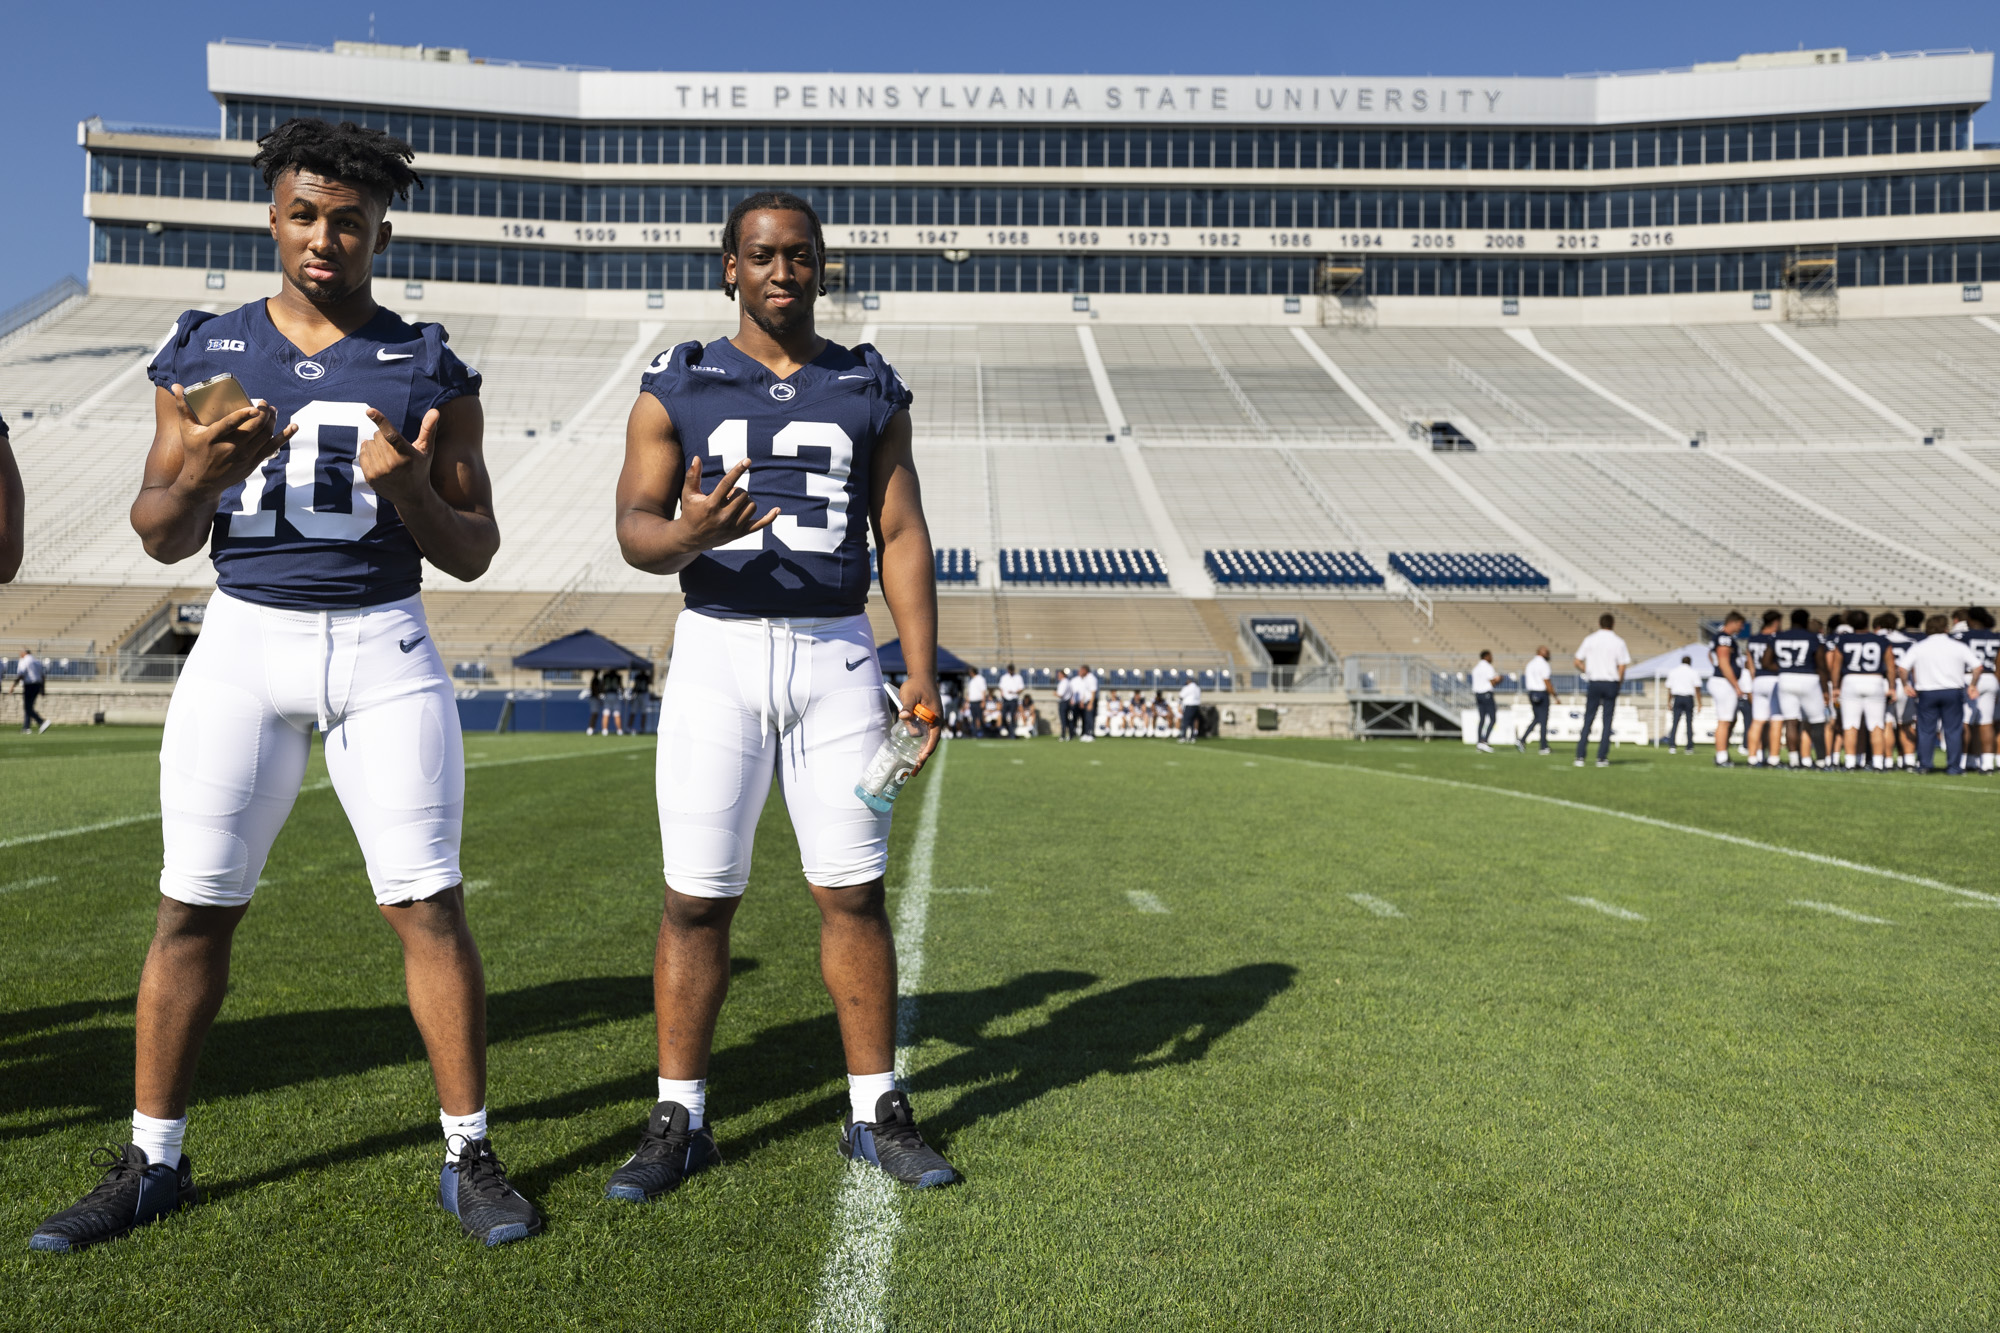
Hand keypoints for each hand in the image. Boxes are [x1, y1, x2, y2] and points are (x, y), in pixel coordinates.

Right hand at [169, 385, 290, 495]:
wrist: (202, 482)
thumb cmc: (194, 452)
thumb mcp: (186, 431)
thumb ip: (182, 407)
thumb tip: (175, 386)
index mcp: (213, 438)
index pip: (231, 425)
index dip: (244, 415)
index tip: (255, 407)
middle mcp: (230, 448)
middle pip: (254, 428)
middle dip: (264, 413)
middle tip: (264, 403)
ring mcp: (244, 456)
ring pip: (265, 436)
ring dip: (272, 421)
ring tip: (272, 410)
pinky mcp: (253, 463)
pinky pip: (272, 448)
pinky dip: (284, 436)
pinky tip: (293, 426)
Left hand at [360, 407, 438, 508]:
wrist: (411, 496)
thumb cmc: (420, 467)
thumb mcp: (426, 450)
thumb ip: (428, 429)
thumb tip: (435, 410)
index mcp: (407, 455)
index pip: (391, 435)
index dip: (380, 421)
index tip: (369, 410)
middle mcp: (392, 464)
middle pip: (378, 436)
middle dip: (383, 437)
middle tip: (394, 448)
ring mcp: (380, 472)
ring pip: (368, 443)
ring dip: (375, 445)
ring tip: (387, 455)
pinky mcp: (370, 477)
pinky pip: (362, 453)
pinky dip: (368, 452)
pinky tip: (378, 459)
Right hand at [678, 457, 778, 550]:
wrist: (692, 539)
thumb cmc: (690, 512)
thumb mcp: (688, 494)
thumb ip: (693, 476)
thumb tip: (697, 458)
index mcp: (711, 505)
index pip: (727, 484)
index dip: (738, 471)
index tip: (748, 460)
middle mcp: (723, 517)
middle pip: (743, 494)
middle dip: (737, 491)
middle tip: (728, 497)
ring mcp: (733, 527)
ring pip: (751, 506)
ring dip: (745, 501)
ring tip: (733, 505)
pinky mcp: (740, 533)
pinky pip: (759, 525)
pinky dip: (769, 517)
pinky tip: (777, 509)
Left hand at [900, 675, 942, 770]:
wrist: (921, 676)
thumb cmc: (917, 685)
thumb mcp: (910, 694)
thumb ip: (907, 706)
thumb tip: (903, 715)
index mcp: (935, 717)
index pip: (934, 738)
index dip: (927, 750)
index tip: (920, 760)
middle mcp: (935, 722)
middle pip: (930, 744)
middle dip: (922, 758)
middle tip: (913, 772)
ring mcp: (930, 722)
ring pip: (925, 741)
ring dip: (919, 753)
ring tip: (911, 767)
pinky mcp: (925, 720)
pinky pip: (922, 735)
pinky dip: (917, 745)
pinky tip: (910, 753)